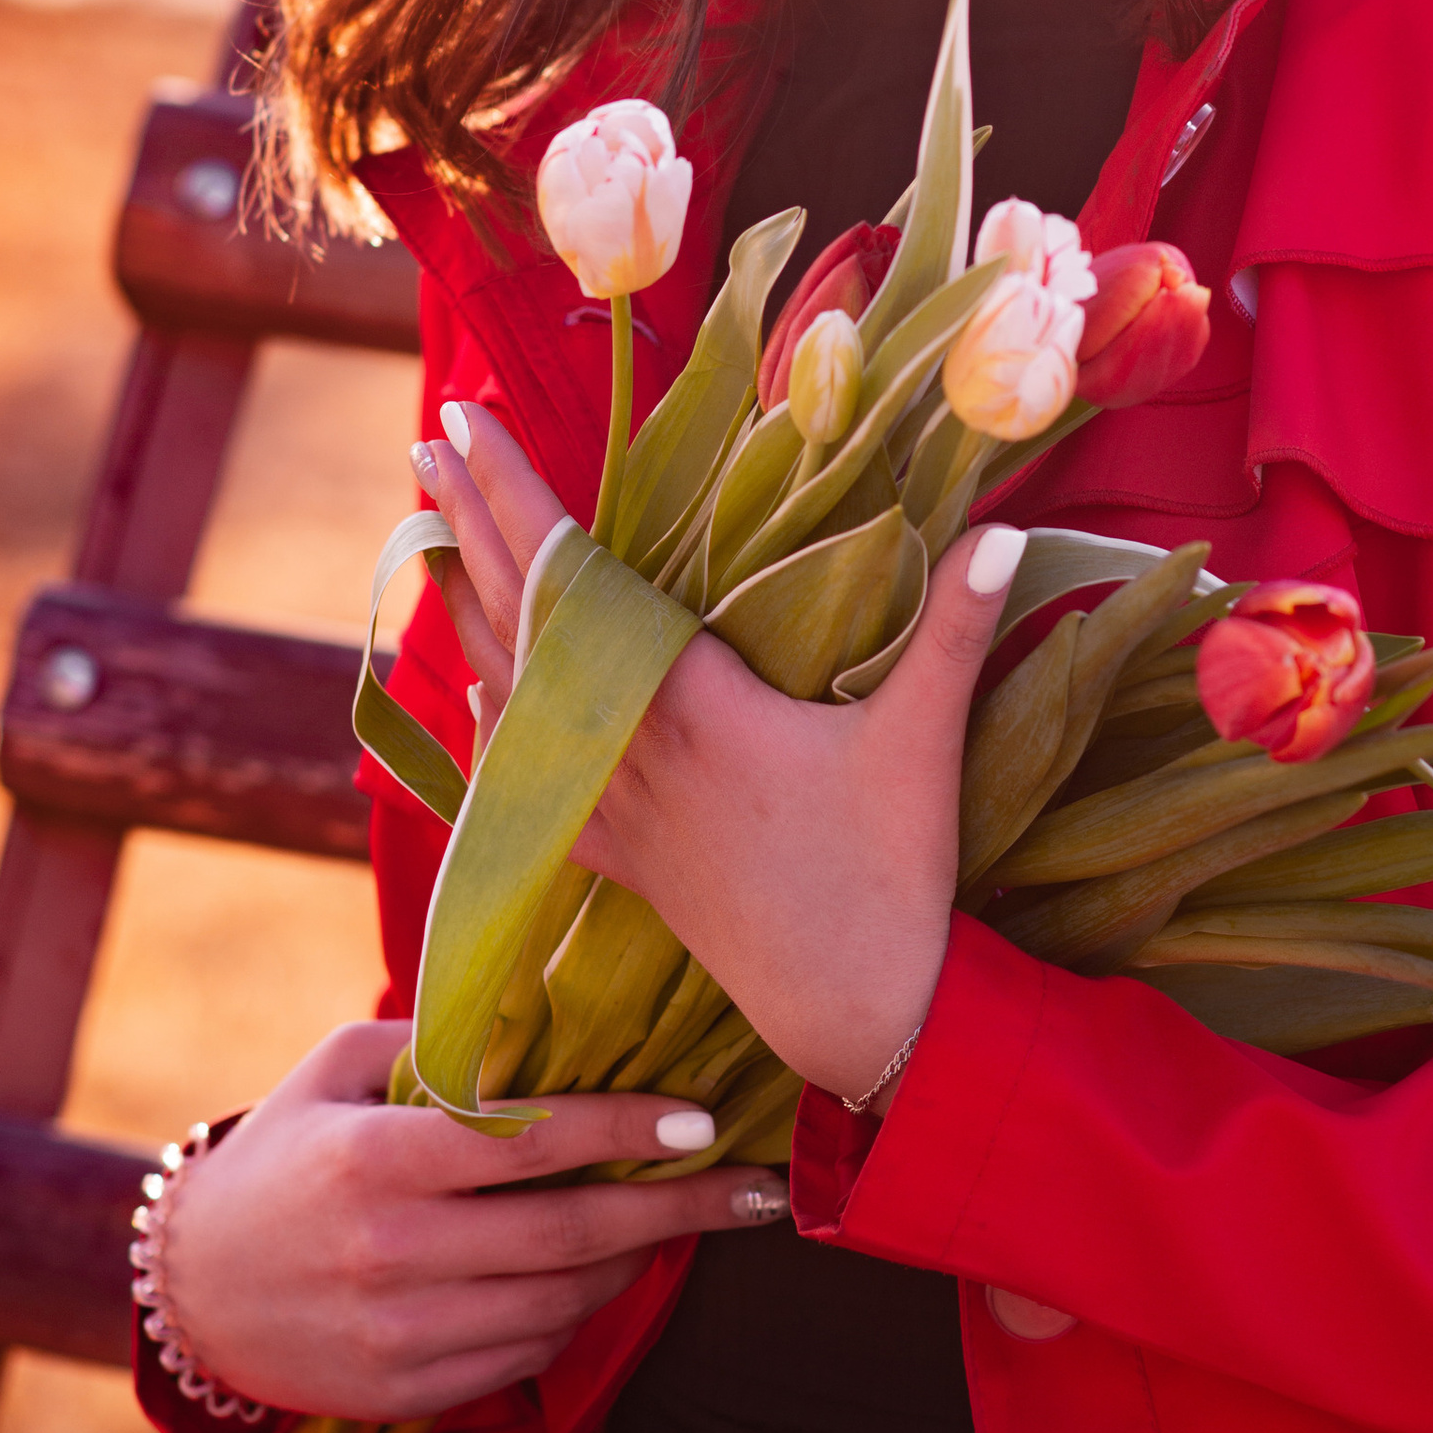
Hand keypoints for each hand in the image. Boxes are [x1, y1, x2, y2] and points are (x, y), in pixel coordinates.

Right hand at [164, 1016, 789, 1420]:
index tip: (700, 1118)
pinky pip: (531, 1352)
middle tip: (755, 1188)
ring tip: (682, 1221)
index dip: (627, 1127)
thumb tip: (552, 1022)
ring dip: (637, 1260)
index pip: (531, 1142)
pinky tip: (603, 1272)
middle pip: (572, 1232)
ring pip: (565, 1300)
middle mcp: (393, 1251)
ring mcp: (403, 1331)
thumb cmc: (282, 1155)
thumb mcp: (338, 1070)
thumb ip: (440, 1041)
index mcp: (377, 1158)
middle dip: (680, 1209)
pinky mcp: (412, 1391)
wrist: (193, 1293)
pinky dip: (580, 1311)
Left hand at [418, 406, 1012, 1106]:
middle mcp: (626, 745)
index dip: (515, 491)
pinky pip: (529, 778)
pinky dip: (497, 722)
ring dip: (469, 606)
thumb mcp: (924, 741)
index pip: (575, 571)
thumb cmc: (890, 873)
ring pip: (510, 687)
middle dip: (469, 521)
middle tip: (425, 442)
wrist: (856, 1011)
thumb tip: (1006, 529)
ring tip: (435, 541)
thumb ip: (956, 628)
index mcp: (685, 700)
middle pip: (521, 611)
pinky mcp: (621, 858)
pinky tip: (476, 694)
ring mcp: (613, 806)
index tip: (465, 421)